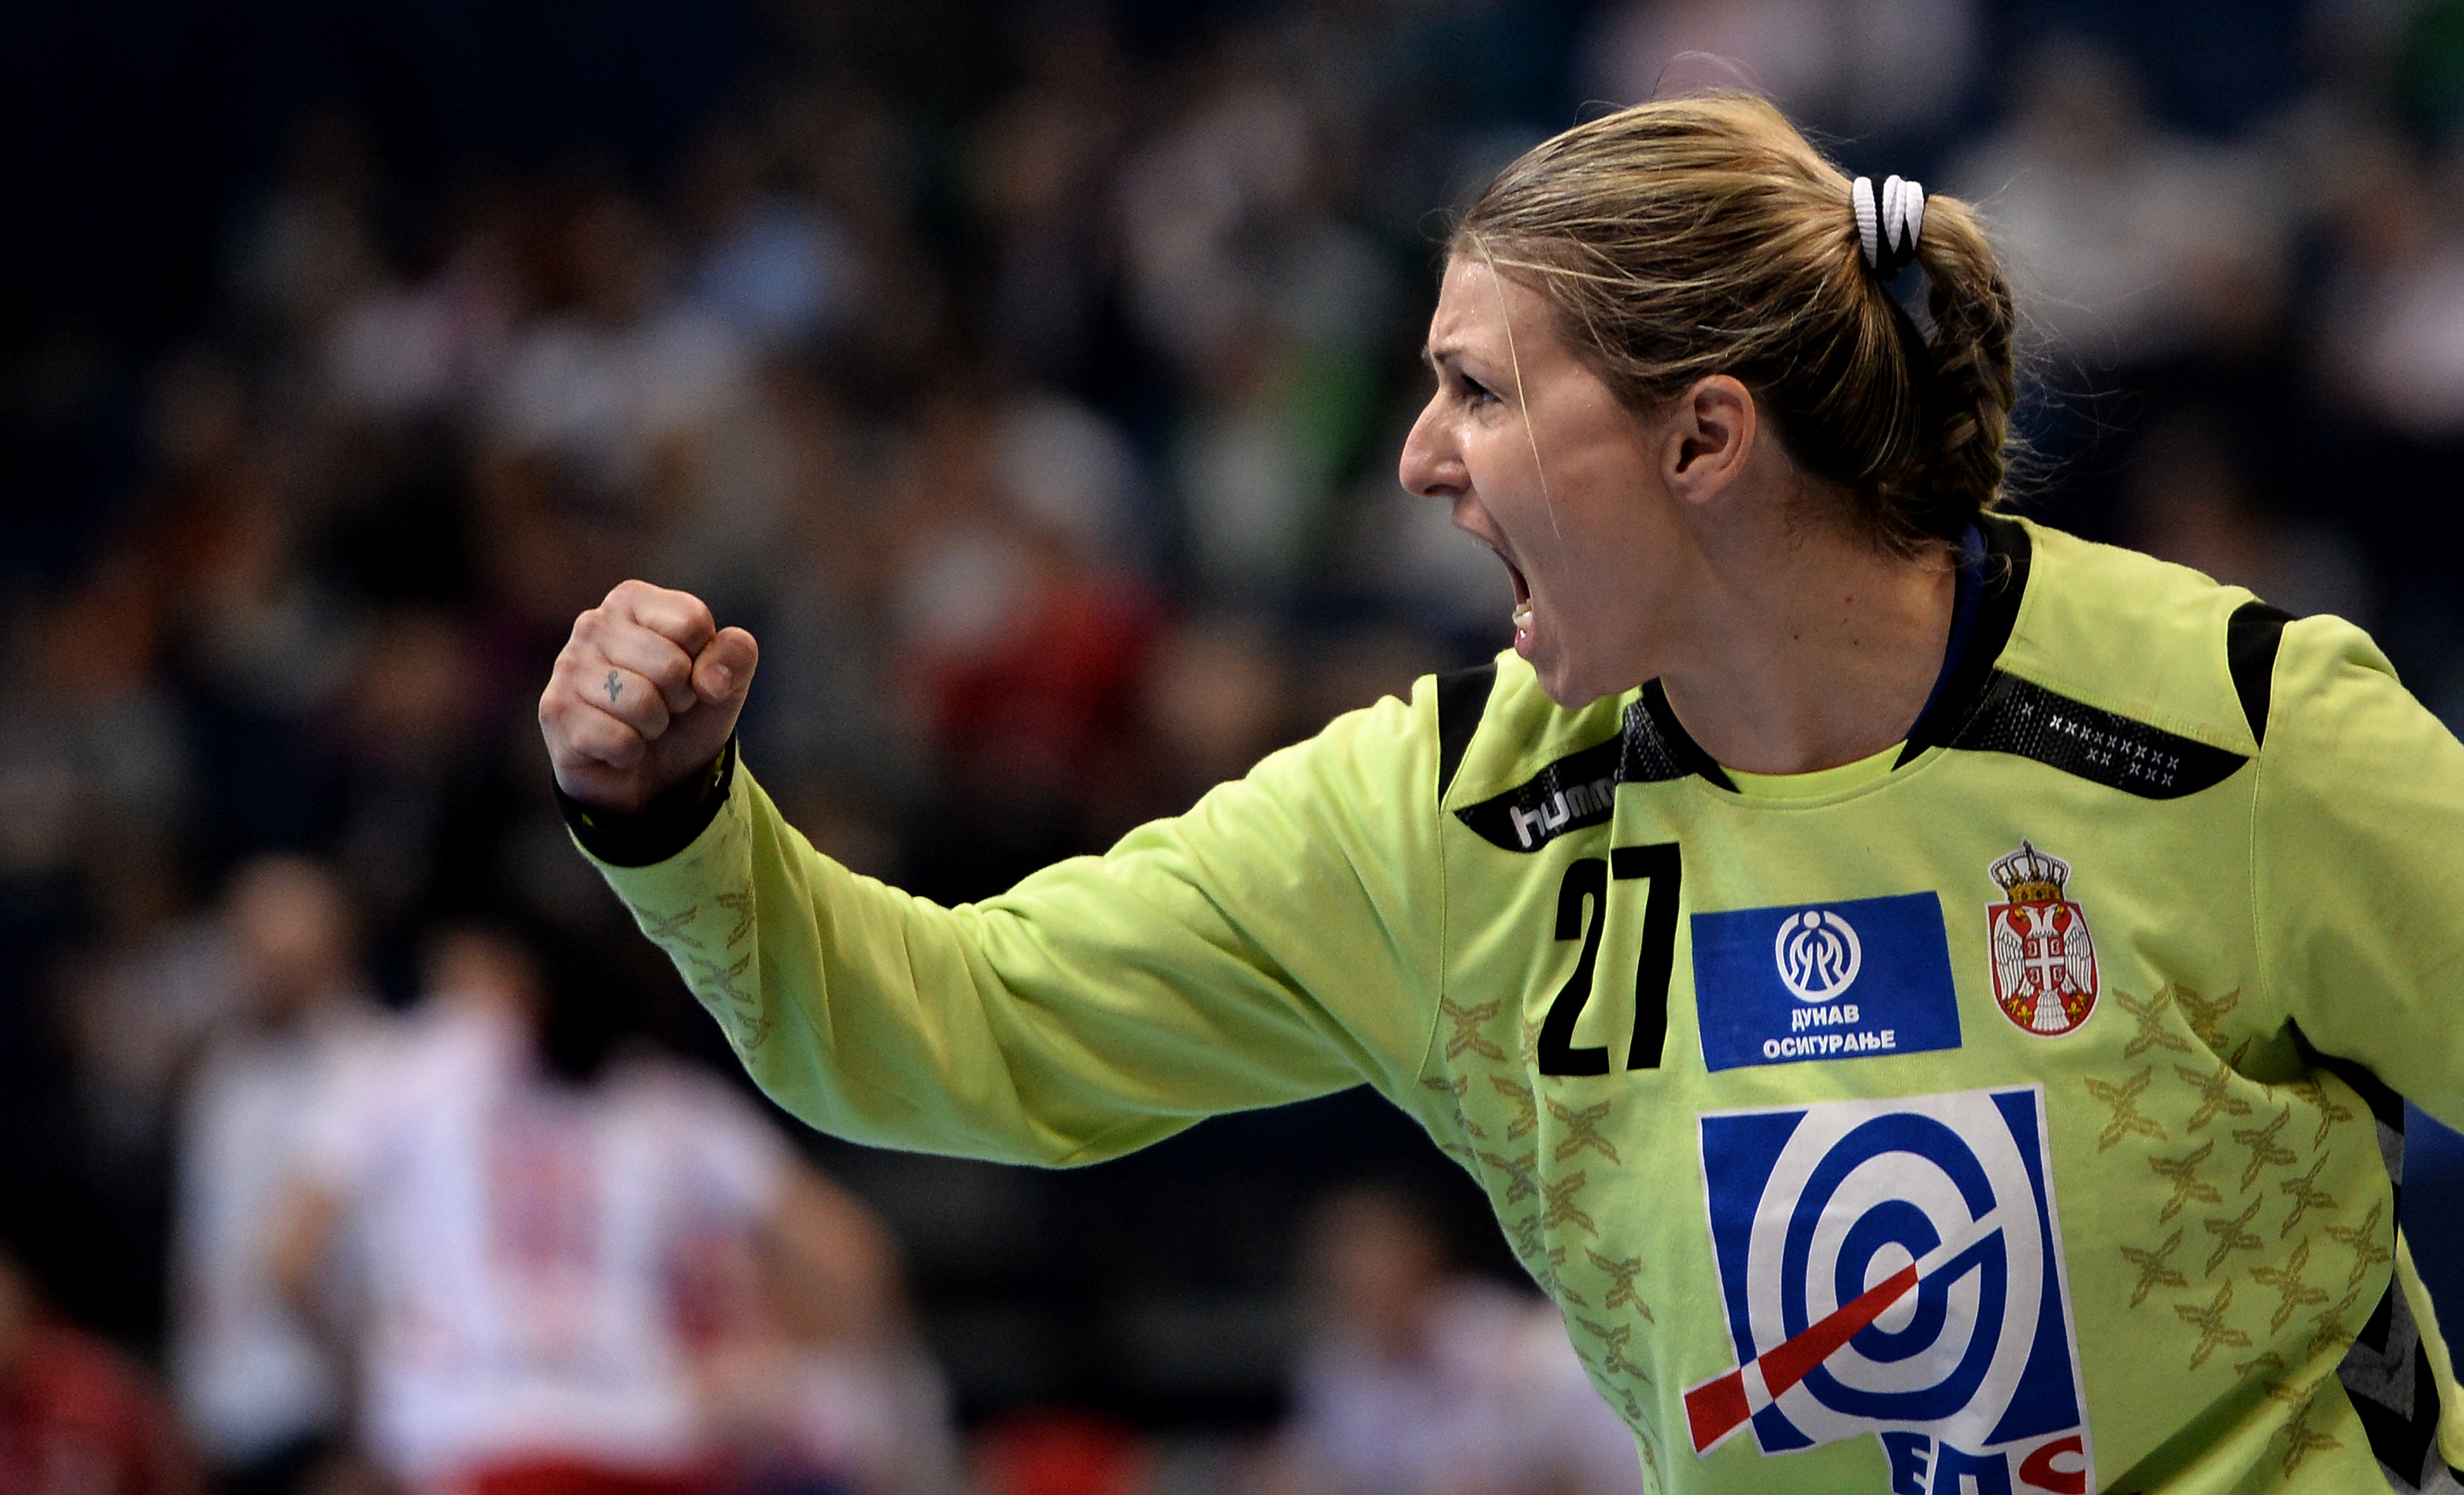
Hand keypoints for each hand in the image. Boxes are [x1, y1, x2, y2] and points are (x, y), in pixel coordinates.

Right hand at [539, 580, 758, 813]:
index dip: (705, 661)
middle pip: (670, 665)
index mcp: (632, 601)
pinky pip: (619, 739)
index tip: (689, 676)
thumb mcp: (726, 682)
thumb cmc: (683, 715)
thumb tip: (711, 679)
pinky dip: (631, 752)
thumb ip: (736, 656)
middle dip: (680, 699)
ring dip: (655, 727)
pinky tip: (617, 747)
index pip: (693, 621)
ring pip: (643, 703)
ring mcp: (567, 666)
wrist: (649, 774)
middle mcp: (593, 624)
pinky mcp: (555, 712)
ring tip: (641, 724)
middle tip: (664, 706)